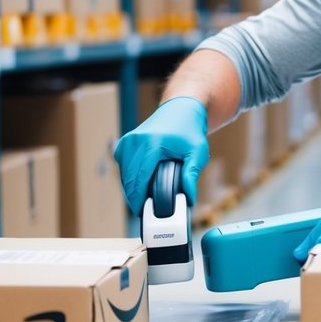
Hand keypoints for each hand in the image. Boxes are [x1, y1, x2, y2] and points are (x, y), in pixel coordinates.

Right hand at [114, 97, 208, 211]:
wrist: (180, 109)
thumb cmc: (190, 130)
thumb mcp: (198, 152)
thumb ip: (192, 174)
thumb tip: (189, 197)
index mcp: (152, 143)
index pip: (140, 178)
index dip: (139, 198)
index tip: (141, 212)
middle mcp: (136, 140)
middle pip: (129, 178)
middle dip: (134, 197)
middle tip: (143, 210)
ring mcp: (129, 140)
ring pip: (123, 173)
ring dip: (130, 188)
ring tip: (143, 199)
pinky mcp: (125, 141)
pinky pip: (122, 165)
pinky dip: (128, 176)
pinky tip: (139, 183)